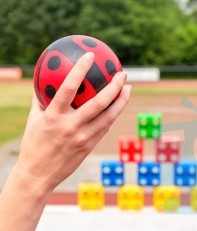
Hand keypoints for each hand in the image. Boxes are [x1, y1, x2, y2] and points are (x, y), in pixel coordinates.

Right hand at [15, 52, 130, 191]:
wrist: (38, 175)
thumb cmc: (34, 145)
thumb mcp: (34, 120)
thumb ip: (40, 100)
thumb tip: (44, 80)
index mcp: (53, 116)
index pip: (68, 88)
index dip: (80, 70)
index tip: (89, 55)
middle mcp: (70, 127)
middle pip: (98, 103)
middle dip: (114, 86)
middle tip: (122, 74)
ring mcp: (82, 138)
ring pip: (108, 117)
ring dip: (121, 101)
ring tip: (128, 89)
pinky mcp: (89, 147)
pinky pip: (104, 128)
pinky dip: (112, 115)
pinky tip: (117, 106)